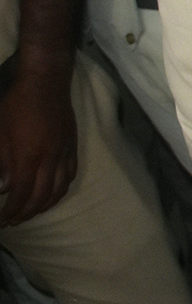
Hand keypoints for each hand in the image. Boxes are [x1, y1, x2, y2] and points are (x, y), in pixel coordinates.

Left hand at [0, 70, 77, 225]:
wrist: (46, 82)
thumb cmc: (16, 104)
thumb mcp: (0, 132)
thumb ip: (3, 161)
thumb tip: (4, 187)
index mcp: (30, 156)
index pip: (22, 193)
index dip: (12, 211)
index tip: (3, 220)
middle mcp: (51, 159)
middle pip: (42, 196)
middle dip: (26, 213)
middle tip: (13, 221)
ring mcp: (65, 153)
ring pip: (59, 189)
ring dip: (44, 205)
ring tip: (31, 212)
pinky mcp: (72, 147)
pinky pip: (70, 176)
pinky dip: (60, 190)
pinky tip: (52, 193)